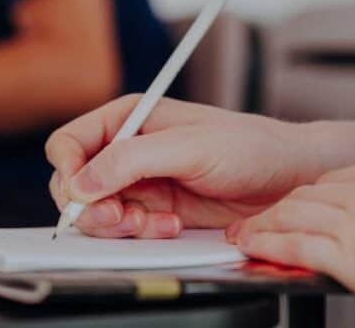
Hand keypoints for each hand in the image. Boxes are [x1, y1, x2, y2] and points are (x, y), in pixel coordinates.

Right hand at [46, 95, 323, 237]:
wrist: (287, 178)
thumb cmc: (248, 145)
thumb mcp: (189, 147)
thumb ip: (131, 160)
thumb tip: (82, 182)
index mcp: (128, 118)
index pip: (69, 142)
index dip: (67, 168)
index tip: (81, 190)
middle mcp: (127, 150)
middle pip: (74, 184)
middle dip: (91, 205)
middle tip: (120, 216)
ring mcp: (140, 183)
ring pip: (97, 212)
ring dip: (119, 225)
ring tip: (153, 224)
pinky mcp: (156, 212)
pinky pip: (127, 230)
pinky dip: (141, 236)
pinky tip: (171, 228)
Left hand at [229, 158, 354, 327]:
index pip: (331, 180)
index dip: (302, 198)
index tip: (286, 209)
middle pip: (307, 194)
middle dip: (277, 211)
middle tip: (255, 224)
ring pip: (295, 215)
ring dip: (265, 227)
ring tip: (246, 239)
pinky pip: (296, 244)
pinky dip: (268, 245)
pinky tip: (255, 250)